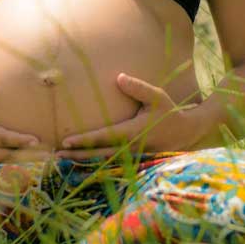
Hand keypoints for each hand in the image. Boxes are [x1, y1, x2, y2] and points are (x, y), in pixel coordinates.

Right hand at [0, 83, 50, 164]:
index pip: (0, 138)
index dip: (17, 140)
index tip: (35, 140)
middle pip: (6, 156)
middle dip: (28, 156)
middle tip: (48, 155)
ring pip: (4, 166)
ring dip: (25, 165)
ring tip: (46, 163)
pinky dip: (15, 171)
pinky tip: (32, 169)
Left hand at [55, 73, 201, 159]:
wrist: (187, 132)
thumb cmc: (169, 111)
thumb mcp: (157, 97)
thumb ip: (138, 88)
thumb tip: (119, 77)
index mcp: (134, 132)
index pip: (104, 137)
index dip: (84, 140)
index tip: (66, 141)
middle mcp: (131, 148)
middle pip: (99, 154)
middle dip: (77, 155)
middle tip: (56, 155)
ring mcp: (133, 158)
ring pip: (103, 162)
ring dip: (83, 162)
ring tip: (63, 161)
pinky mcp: (134, 162)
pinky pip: (111, 165)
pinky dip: (95, 165)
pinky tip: (81, 165)